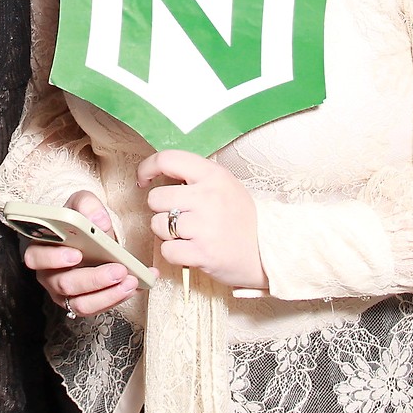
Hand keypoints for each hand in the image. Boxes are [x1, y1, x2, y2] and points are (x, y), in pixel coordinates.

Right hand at [21, 192, 142, 316]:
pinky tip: (132, 286)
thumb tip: (100, 220)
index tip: (77, 254)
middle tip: (118, 269)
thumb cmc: (79, 222)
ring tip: (130, 281)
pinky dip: (116, 298)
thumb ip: (88, 205)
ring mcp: (62, 293)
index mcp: (40, 248)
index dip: (54, 258)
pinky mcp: (80, 303)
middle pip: (64, 284)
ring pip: (80, 303)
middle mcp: (47, 274)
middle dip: (93, 278)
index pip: (36, 257)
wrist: (90, 238)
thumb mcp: (82, 203)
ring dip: (108, 294)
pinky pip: (96, 308)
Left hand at [137, 150, 266, 289]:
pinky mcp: (202, 253)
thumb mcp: (225, 185)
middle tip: (179, 216)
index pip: (168, 159)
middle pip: (156, 198)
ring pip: (158, 225)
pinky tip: (190, 250)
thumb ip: (196, 177)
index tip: (144, 180)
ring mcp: (205, 226)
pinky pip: (167, 250)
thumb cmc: (241, 219)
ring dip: (167, 233)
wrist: (268, 253)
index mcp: (214, 175)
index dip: (147, 168)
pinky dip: (174, 253)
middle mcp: (209, 197)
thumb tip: (158, 172)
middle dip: (161, 210)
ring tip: (188, 235)